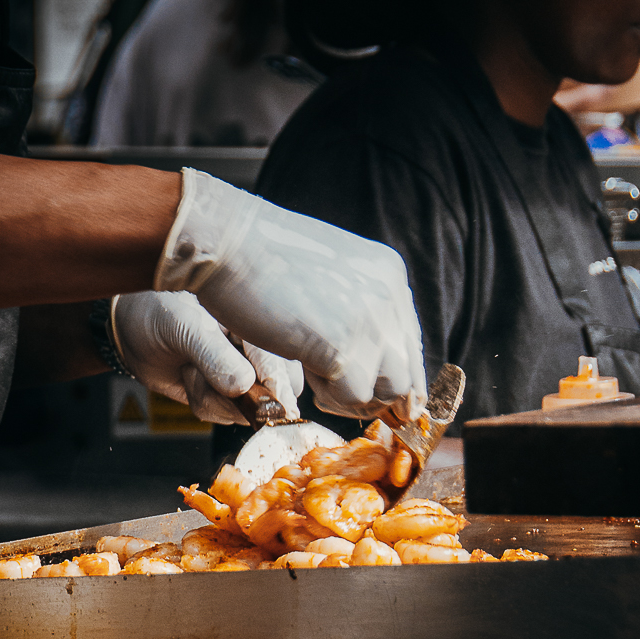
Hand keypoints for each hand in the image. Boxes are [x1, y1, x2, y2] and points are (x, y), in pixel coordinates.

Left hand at [111, 292, 303, 426]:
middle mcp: (259, 348)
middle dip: (239, 394)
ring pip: (249, 408)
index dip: (277, 383)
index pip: (279, 356)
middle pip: (277, 389)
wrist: (132, 331)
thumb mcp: (182, 326)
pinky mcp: (229, 395)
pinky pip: (227, 415)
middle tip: (200, 370)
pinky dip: (204, 404)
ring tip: (190, 367)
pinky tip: (189, 378)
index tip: (273, 405)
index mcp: (255, 319)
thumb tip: (244, 386)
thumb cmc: (157, 313)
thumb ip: (213, 353)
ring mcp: (246, 373)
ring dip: (213, 397)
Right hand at [154, 169, 425, 419]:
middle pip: (406, 373)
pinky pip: (352, 397)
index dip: (389, 373)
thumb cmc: (262, 253)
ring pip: (387, 391)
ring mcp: (371, 322)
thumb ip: (355, 303)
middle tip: (333, 387)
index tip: (367, 389)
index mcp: (388, 274)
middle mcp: (390, 296)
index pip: (410, 343)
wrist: (229, 241)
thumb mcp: (327, 272)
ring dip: (349, 393)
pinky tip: (304, 368)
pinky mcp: (343, 347)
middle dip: (372, 390)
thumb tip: (370, 350)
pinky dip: (327, 394)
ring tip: (314, 371)